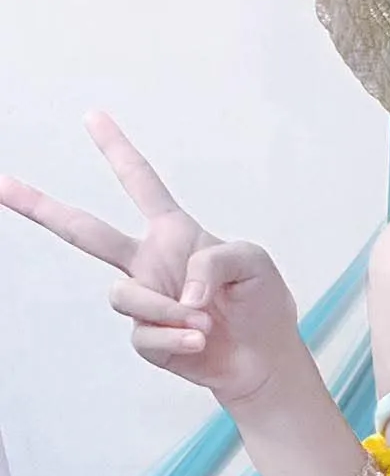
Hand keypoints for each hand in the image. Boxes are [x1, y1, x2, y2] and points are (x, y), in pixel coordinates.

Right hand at [0, 111, 301, 406]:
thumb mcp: (253, 263)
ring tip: (202, 321)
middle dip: (39, 206)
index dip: (116, 149)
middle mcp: (150, 262)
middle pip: (83, 231)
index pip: (140, 183)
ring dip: (164, 309)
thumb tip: (179, 293)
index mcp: (174, 232)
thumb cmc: (261, 302)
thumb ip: (215, 261)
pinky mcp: (146, 338)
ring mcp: (144, 300)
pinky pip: (143, 334)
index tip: (92, 116)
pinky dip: (174, 338)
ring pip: (122, 296)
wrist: (265, 358)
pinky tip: (200, 341)